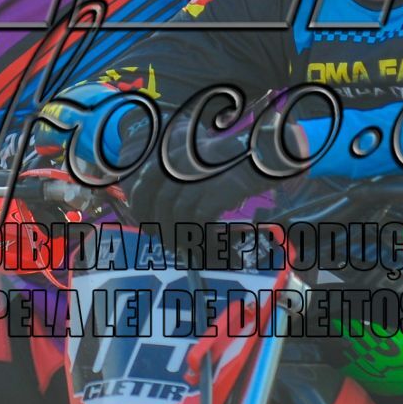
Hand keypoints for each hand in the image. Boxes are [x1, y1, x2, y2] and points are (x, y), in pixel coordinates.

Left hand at [123, 157, 275, 239]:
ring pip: (176, 215)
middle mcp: (180, 164)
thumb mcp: (195, 163)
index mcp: (170, 155)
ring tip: (186, 248)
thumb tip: (158, 215)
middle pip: (160, 204)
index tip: (146, 225)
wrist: (262, 155)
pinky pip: (199, 221)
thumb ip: (174, 181)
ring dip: (179, 236)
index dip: (140, 209)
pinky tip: (208, 244)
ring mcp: (197, 177)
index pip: (142, 184)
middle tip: (168, 243)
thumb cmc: (230, 163)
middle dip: (161, 228)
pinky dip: (201, 236)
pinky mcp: (215, 191)